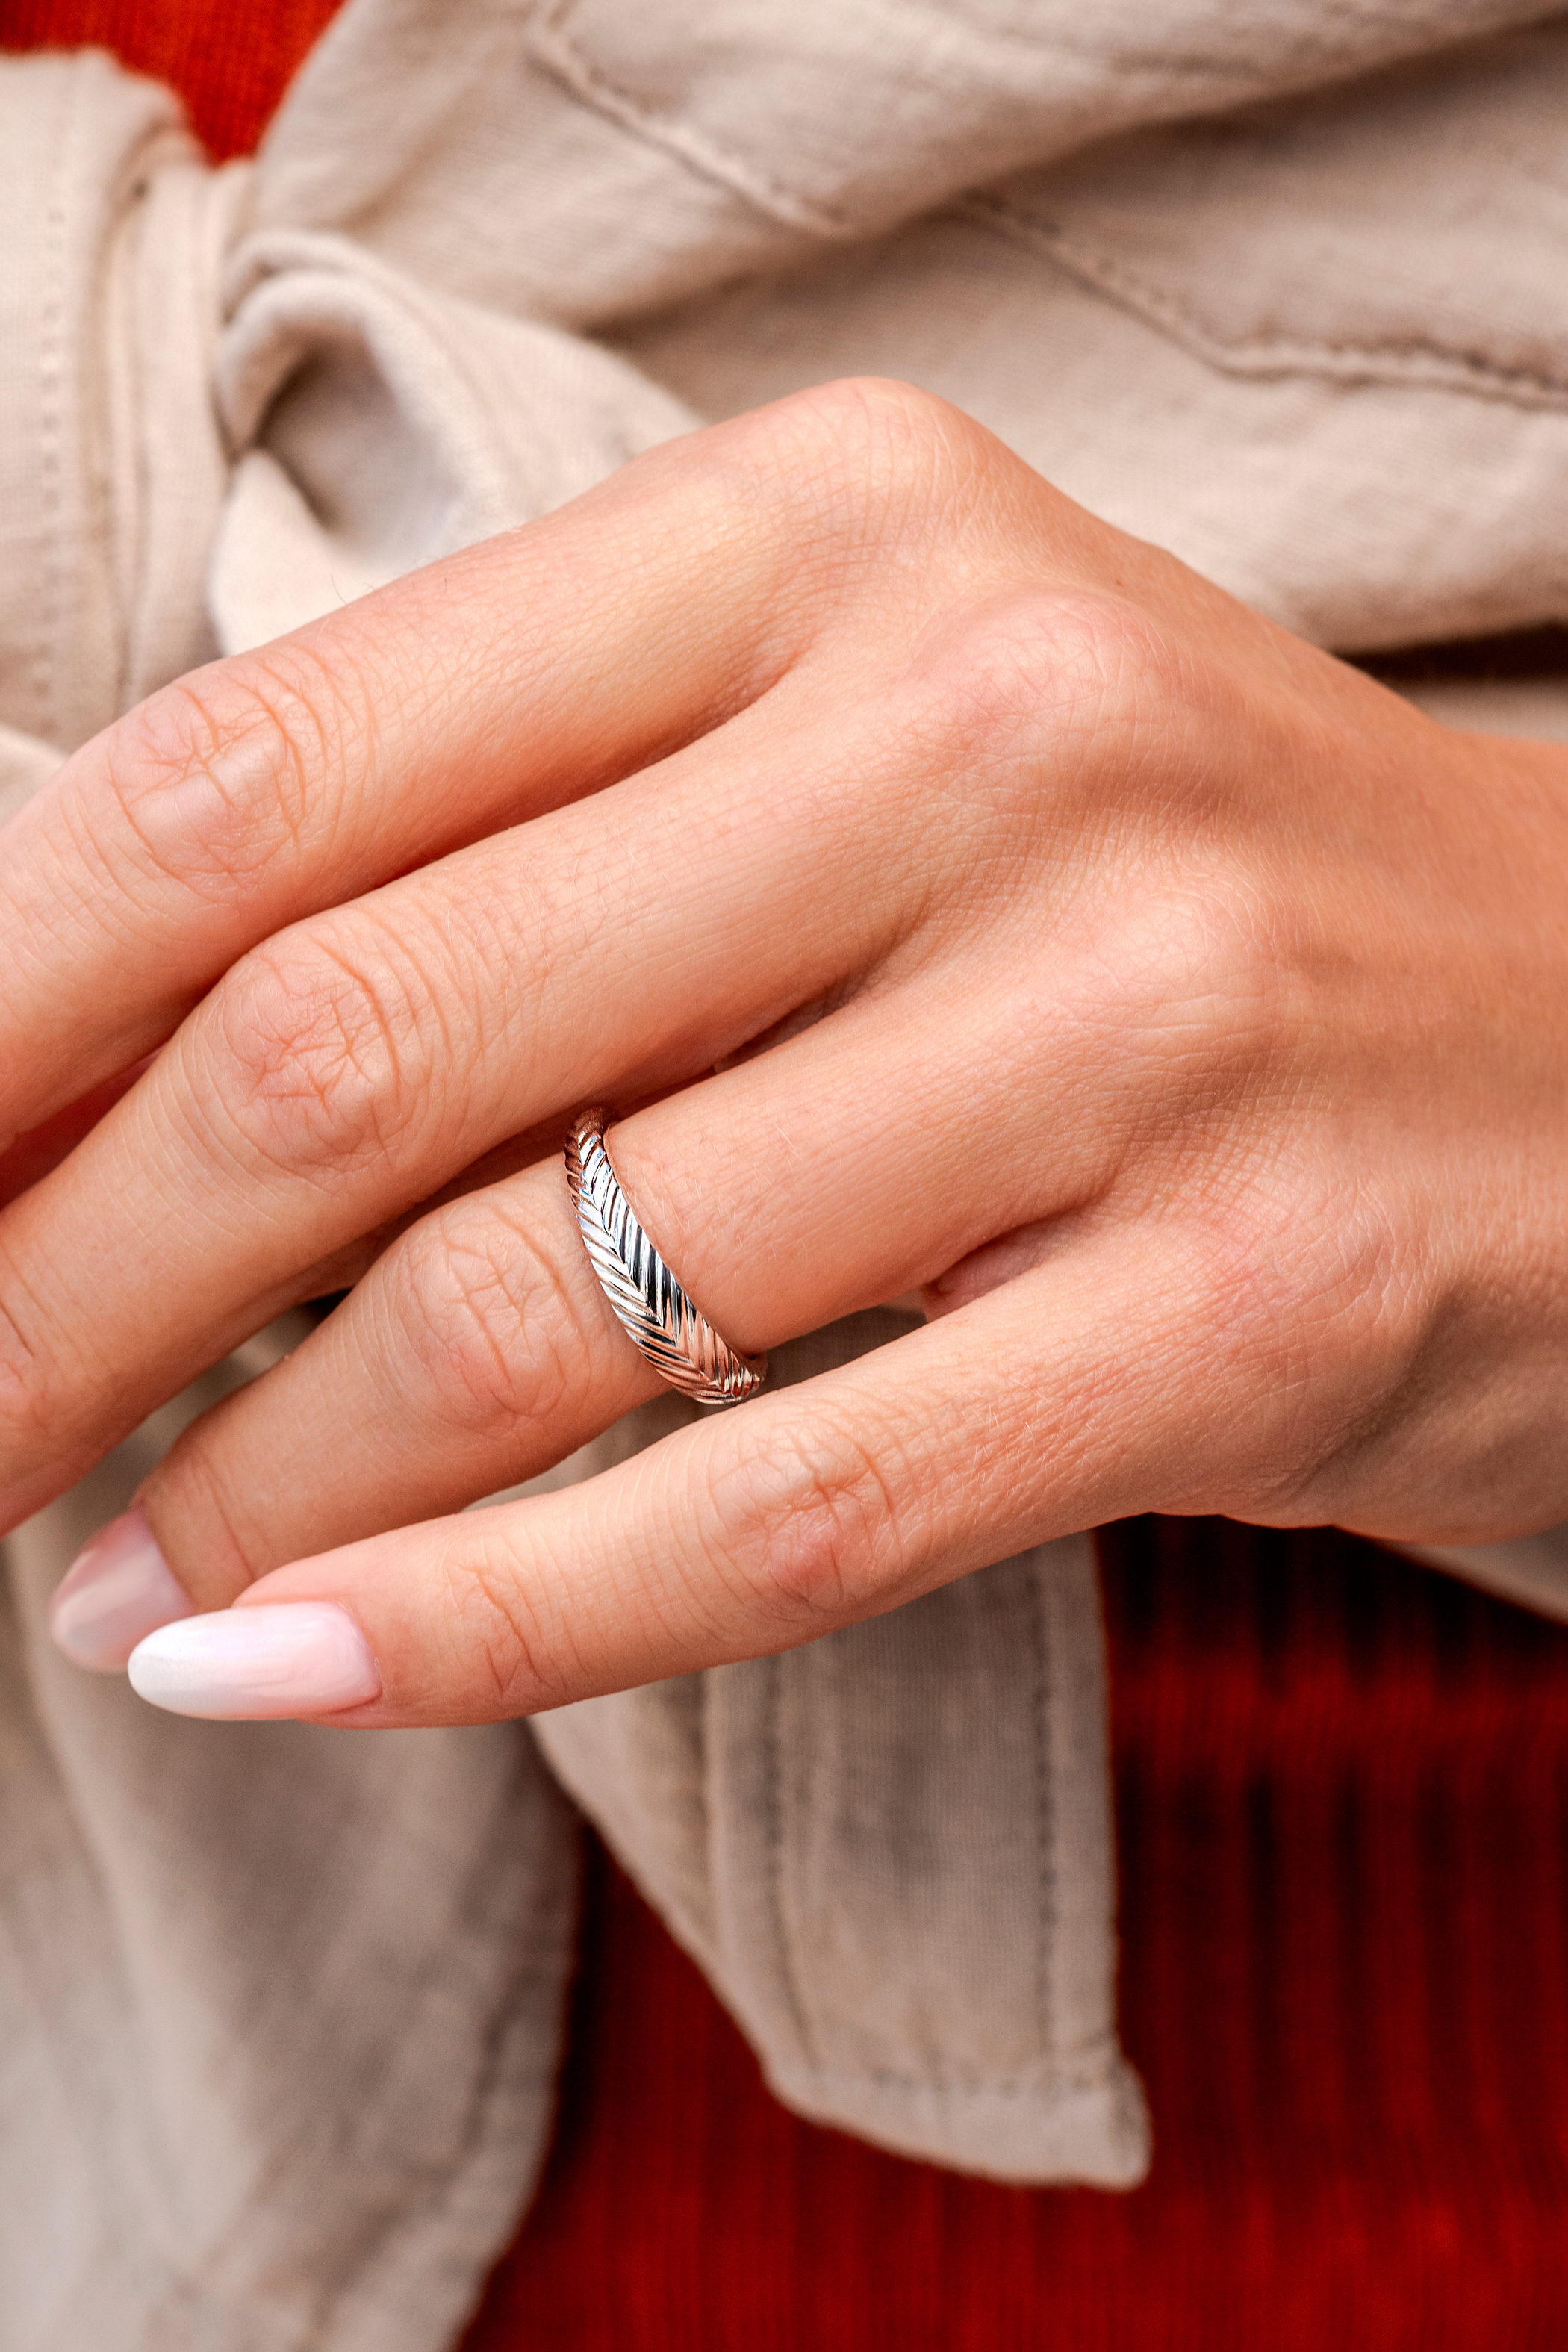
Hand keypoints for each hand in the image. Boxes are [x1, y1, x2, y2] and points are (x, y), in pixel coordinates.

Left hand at [9, 380, 1567, 1723]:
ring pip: (538, 1299)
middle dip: (59, 1275)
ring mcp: (1137, 1014)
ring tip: (99, 1564)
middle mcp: (983, 724)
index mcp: (830, 530)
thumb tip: (100, 1065)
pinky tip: (276, 1669)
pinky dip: (474, 1625)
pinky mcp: (1244, 1301)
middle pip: (358, 1037)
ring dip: (243, 1475)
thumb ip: (527, 844)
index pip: (273, 768)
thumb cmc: (1145, 890)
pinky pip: (768, 1510)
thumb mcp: (851, 744)